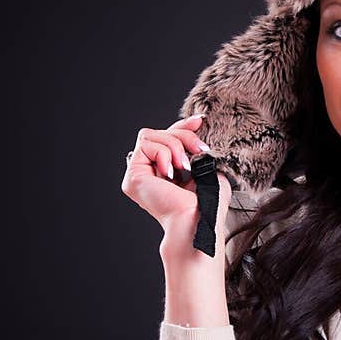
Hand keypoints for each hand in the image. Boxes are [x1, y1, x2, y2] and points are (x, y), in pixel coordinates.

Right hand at [121, 114, 232, 232]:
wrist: (199, 219)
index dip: (182, 126)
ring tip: (184, 167)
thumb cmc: (207, 203)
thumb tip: (195, 124)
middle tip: (199, 150)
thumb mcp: (206, 167)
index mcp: (167, 172)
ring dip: (174, 145)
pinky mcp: (133, 176)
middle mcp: (150, 173)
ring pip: (150, 135)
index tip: (200, 120)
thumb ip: (196, 149)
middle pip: (159, 133)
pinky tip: (171, 173)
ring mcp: (139, 175)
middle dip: (182, 135)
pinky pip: (145, 144)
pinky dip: (164, 153)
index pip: (167, 138)